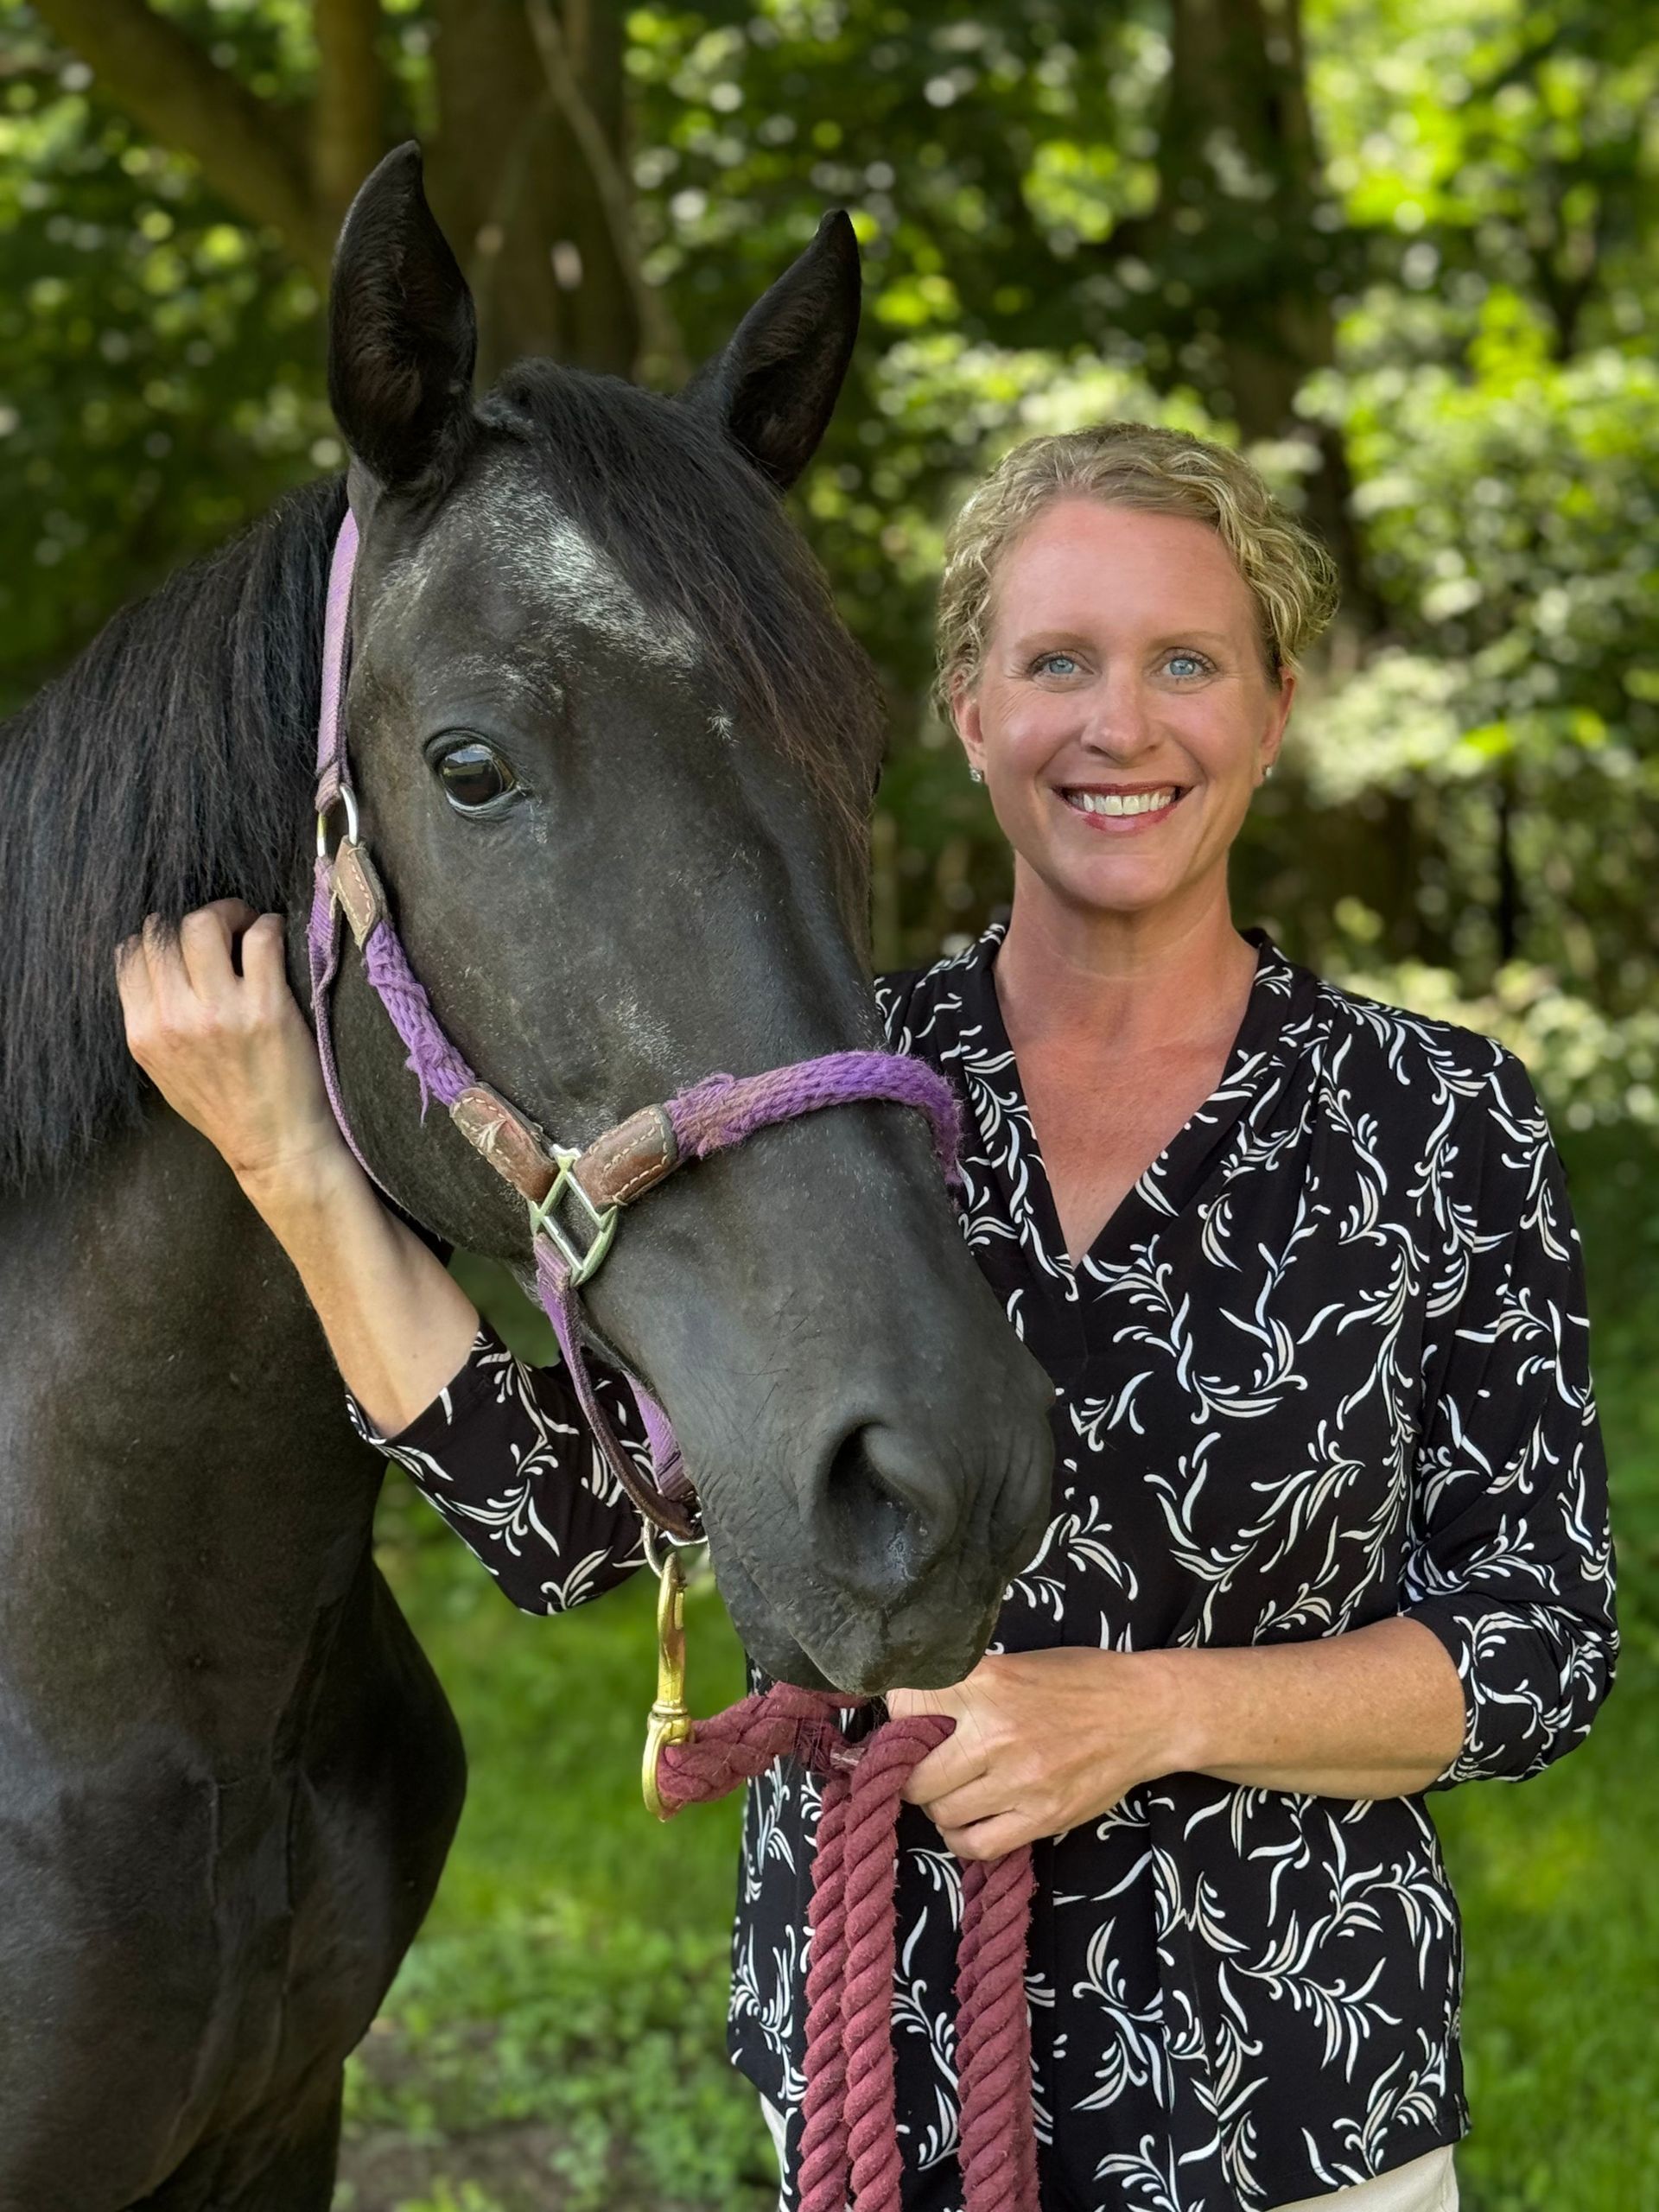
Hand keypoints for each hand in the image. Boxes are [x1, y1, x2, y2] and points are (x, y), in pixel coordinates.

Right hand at [115, 901, 347, 1199]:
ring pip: (205, 924)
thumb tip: (154, 965)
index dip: (159, 938)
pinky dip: (268, 925)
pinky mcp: (267, 1008)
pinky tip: (275, 936)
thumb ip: (153, 1020)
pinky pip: (261, 938)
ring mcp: (220, 1012)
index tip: (186, 944)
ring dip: (230, 912)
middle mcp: (175, 1019)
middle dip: (194, 919)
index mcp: (144, 1034)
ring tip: (248, 925)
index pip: (130, 955)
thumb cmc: (224, 1108)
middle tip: (224, 926)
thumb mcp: (165, 1071)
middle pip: (164, 931)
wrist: (275, 1146)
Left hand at [888, 1648, 1185, 1860]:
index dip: (896, 1716)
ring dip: (939, 1806)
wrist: (1145, 1713)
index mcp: (987, 1683)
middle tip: (923, 1767)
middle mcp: (996, 1733)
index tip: (903, 1723)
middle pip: (915, 1774)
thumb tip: (911, 1705)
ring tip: (953, 1791)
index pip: (906, 1704)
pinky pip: (976, 1845)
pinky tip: (970, 1820)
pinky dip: (962, 1838)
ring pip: (941, 1813)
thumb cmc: (1080, 1680)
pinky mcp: (1041, 1817)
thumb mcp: (1017, 1663)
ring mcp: (1019, 1781)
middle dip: (911, 1774)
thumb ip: (967, 1684)